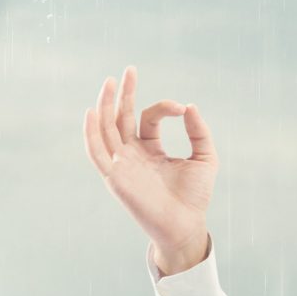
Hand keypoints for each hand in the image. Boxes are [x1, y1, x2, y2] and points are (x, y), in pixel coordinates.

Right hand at [82, 65, 216, 275]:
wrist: (186, 225)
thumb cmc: (195, 196)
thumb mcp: (205, 158)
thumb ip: (199, 132)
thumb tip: (190, 106)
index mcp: (150, 149)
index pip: (147, 118)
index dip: (163, 107)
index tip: (182, 109)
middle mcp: (132, 155)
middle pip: (119, 118)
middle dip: (122, 94)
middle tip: (128, 70)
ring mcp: (121, 165)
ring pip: (106, 129)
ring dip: (105, 105)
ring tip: (109, 82)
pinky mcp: (115, 177)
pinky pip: (97, 152)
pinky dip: (91, 133)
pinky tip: (92, 112)